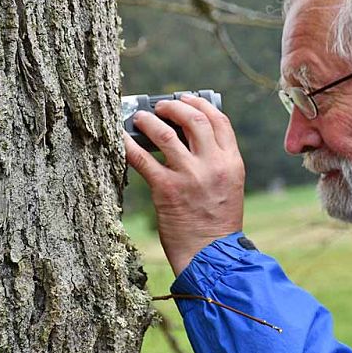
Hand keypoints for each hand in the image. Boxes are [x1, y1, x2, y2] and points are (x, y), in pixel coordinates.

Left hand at [124, 94, 244, 275]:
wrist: (211, 255)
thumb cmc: (217, 223)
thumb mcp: (228, 186)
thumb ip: (215, 161)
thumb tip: (186, 136)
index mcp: (232, 163)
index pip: (219, 121)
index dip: (200, 104)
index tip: (187, 98)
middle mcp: (213, 165)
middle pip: (193, 120)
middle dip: (173, 106)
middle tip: (160, 106)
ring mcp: (189, 176)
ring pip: (166, 134)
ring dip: (149, 121)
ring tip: (139, 118)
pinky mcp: (166, 190)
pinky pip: (142, 159)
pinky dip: (127, 145)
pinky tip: (119, 138)